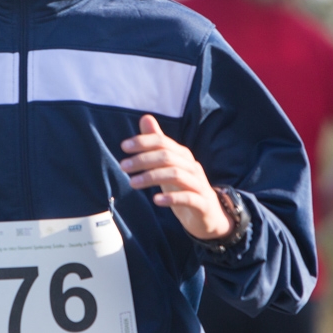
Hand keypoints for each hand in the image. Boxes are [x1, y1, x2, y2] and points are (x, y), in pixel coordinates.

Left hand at [120, 114, 232, 239]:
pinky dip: (171, 198)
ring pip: (176, 175)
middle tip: (123, 166)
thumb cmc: (185, 188)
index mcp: (183, 156)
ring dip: (152, 177)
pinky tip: (156, 200)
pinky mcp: (202, 204)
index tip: (124, 147)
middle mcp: (192, 167)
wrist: (209, 215)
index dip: (144, 142)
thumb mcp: (168, 166)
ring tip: (132, 183)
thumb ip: (158, 143)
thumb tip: (145, 117)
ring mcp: (199, 185)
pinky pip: (188, 198)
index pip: (163, 142)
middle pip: (168, 157)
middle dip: (143, 159)